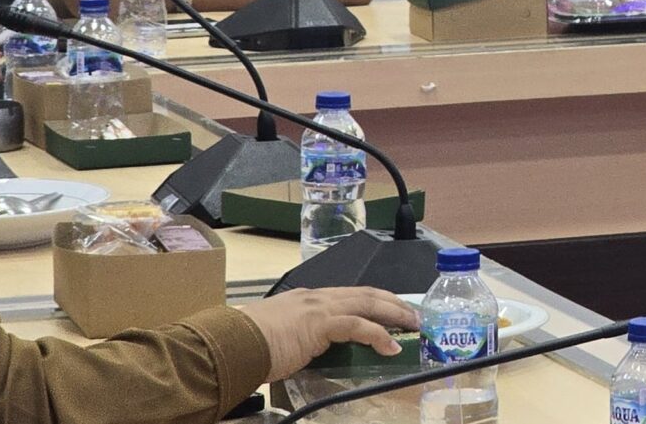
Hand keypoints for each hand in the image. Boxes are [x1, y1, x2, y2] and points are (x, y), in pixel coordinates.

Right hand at [237, 287, 417, 379]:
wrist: (232, 343)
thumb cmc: (247, 344)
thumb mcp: (279, 336)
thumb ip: (299, 338)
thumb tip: (307, 352)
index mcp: (308, 299)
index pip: (350, 295)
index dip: (375, 301)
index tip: (393, 309)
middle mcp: (317, 297)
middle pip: (366, 293)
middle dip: (393, 303)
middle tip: (413, 315)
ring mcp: (319, 307)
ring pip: (367, 304)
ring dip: (394, 314)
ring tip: (412, 326)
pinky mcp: (320, 323)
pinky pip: (358, 326)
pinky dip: (378, 335)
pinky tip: (390, 347)